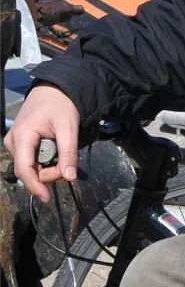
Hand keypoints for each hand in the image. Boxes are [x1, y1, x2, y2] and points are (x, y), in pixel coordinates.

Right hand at [4, 84, 79, 202]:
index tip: (46, 198)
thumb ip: (68, 153)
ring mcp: (14, 142)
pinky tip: (54, 149)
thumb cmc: (61, 104)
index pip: (24, 170)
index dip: (35, 186)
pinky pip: (31, 159)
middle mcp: (13, 142)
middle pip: (30, 170)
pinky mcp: (20, 142)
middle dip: (49, 172)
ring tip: (62, 151)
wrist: (54, 88)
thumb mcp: (68, 127)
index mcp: (22, 137)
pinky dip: (45, 160)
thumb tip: (70, 177)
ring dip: (48, 166)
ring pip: (31, 166)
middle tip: (68, 162)